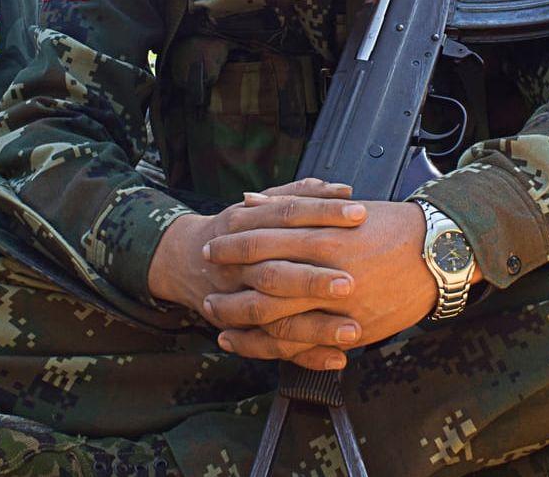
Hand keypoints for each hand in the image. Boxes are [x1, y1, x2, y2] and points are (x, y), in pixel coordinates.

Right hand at [147, 179, 364, 370]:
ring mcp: (237, 300)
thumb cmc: (239, 229)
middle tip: (351, 283)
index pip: (287, 216)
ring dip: (314, 327)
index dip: (322, 214)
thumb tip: (342, 189)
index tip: (360, 216)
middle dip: (311, 279)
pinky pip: (272, 348)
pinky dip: (306, 356)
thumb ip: (297, 194)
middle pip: (274, 273)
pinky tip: (339, 358)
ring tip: (353, 331)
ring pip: (271, 317)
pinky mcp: (245, 330)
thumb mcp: (260, 205)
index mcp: (244, 223)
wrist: (188, 260)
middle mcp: (237, 264)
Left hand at [202, 200, 439, 369]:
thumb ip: (291, 204)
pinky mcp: (354, 328)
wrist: (441, 253)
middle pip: (264, 281)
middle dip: (231, 289)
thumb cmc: (391, 226)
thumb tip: (248, 200)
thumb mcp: (341, 208)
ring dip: (244, 321)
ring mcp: (342, 303)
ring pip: (280, 317)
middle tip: (207, 292)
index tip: (211, 248)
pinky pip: (307, 343)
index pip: (265, 239)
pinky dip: (275, 346)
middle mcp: (329, 268)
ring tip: (218, 322)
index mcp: (325, 233)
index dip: (234, 246)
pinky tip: (254, 346)